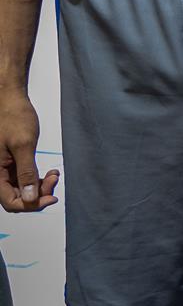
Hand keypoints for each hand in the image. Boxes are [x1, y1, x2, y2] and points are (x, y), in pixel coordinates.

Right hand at [0, 91, 56, 212]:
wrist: (10, 101)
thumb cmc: (13, 117)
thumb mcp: (23, 145)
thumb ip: (26, 172)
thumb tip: (30, 197)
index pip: (10, 202)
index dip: (31, 204)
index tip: (51, 197)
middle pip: (17, 197)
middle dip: (38, 194)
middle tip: (54, 180)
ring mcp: (5, 169)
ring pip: (22, 189)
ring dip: (40, 186)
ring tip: (54, 175)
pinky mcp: (12, 163)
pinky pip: (24, 179)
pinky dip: (38, 178)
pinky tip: (50, 172)